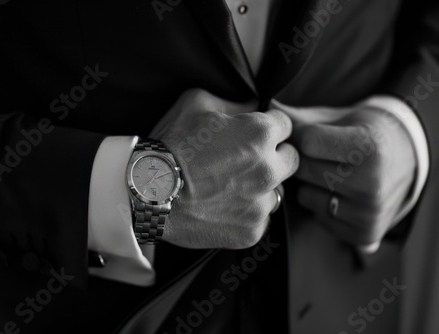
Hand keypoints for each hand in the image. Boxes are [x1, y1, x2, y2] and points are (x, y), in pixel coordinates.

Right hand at [149, 89, 298, 248]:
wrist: (148, 192)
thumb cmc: (170, 146)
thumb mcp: (195, 104)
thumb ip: (232, 102)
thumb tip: (252, 105)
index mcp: (260, 134)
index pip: (285, 125)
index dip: (270, 127)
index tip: (257, 134)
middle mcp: (268, 169)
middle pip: (291, 160)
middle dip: (275, 156)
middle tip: (247, 160)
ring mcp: (261, 203)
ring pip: (276, 192)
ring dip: (261, 187)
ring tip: (230, 187)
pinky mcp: (252, 230)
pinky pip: (260, 218)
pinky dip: (246, 213)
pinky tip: (223, 207)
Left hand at [273, 98, 415, 249]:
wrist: (408, 161)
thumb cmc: (368, 134)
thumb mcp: (342, 118)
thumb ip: (304, 117)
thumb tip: (271, 109)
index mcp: (369, 148)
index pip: (308, 142)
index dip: (299, 136)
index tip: (304, 134)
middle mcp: (371, 184)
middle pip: (303, 169)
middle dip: (301, 160)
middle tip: (316, 155)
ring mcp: (368, 212)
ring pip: (305, 196)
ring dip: (309, 184)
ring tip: (330, 174)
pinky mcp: (363, 233)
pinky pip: (317, 217)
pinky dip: (320, 205)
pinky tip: (338, 193)